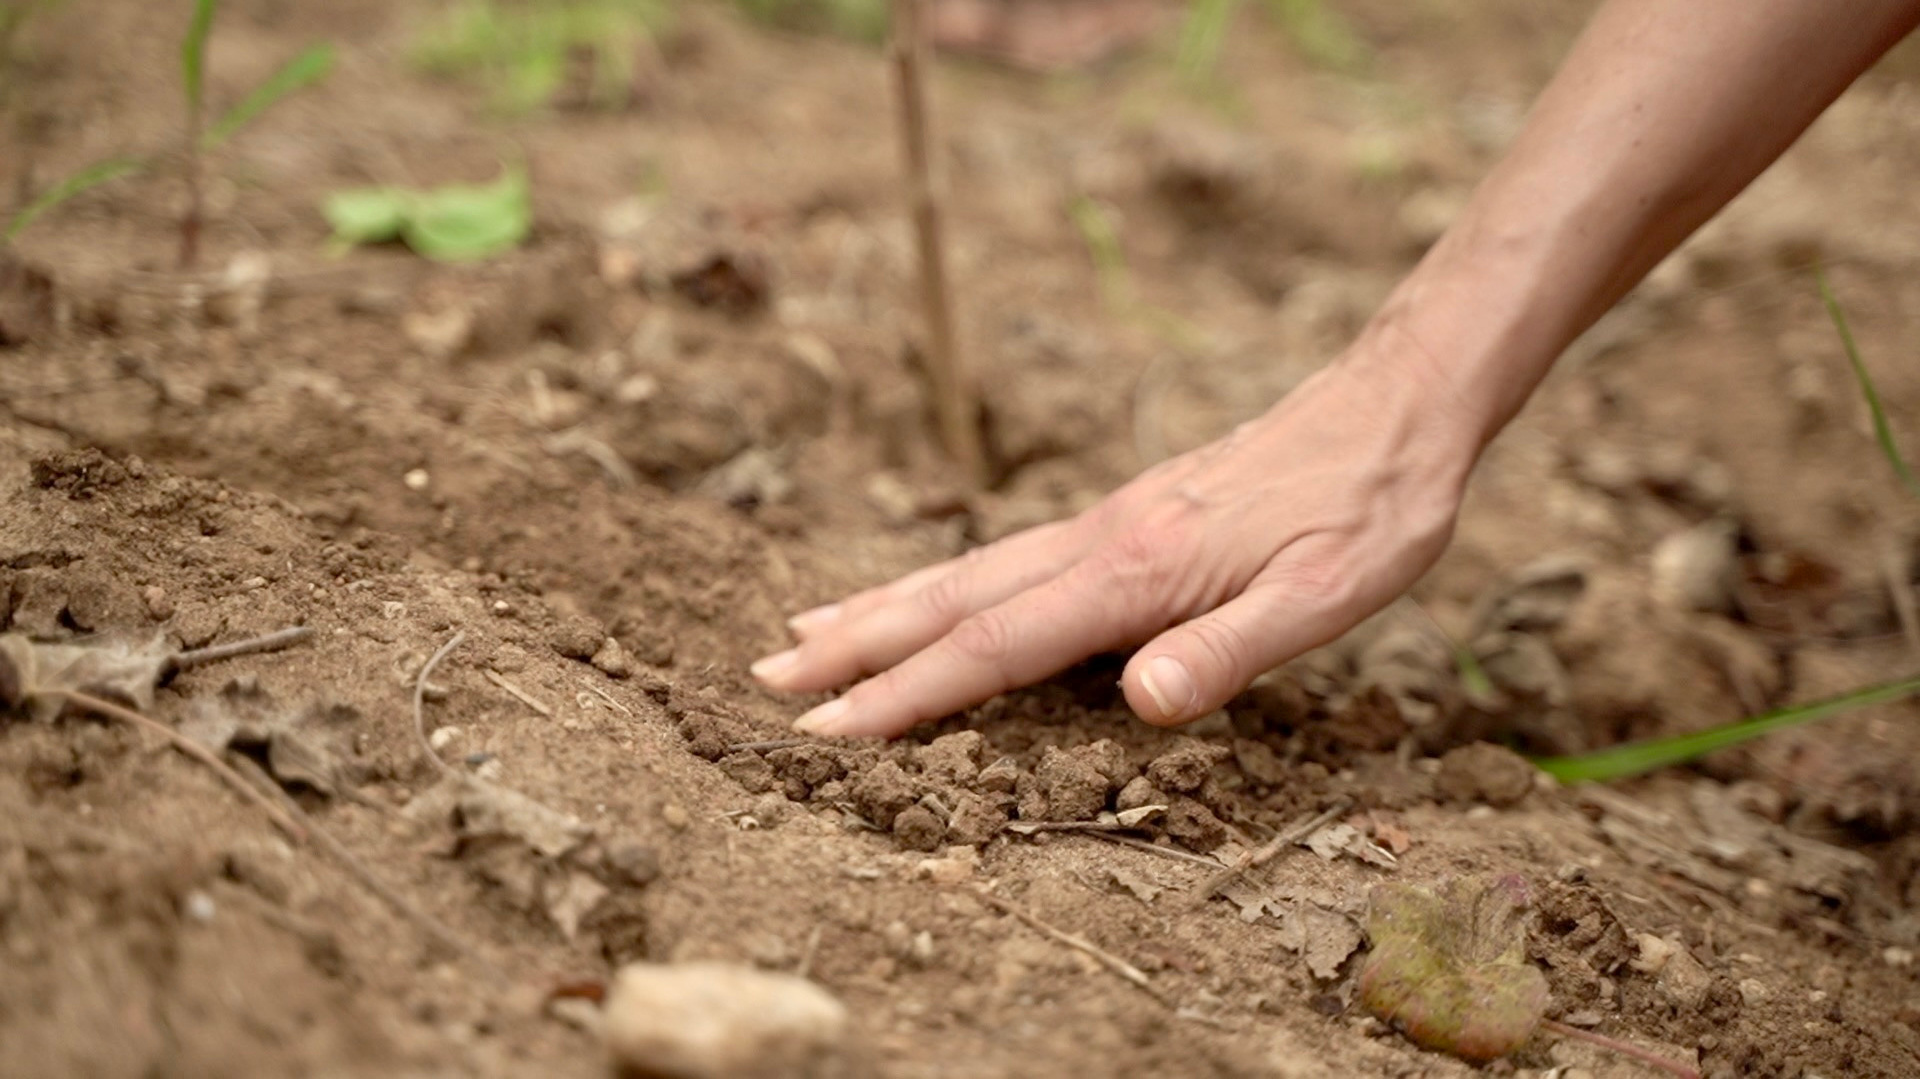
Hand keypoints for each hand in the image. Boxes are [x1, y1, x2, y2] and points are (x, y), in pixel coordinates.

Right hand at [751, 339, 1481, 737]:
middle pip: (952, 598)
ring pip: (967, 571)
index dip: (907, 694)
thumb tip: (1138, 704)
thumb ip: (1230, 650)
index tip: (826, 731)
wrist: (1394, 406)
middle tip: (767, 677)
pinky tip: (931, 595)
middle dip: (856, 644)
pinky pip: (1004, 557)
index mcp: (1135, 573)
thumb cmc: (1368, 509)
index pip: (995, 645)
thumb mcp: (1328, 593)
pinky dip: (941, 582)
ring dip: (881, 606)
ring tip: (807, 630)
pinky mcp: (1122, 517)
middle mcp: (1100, 541)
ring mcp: (1104, 524)